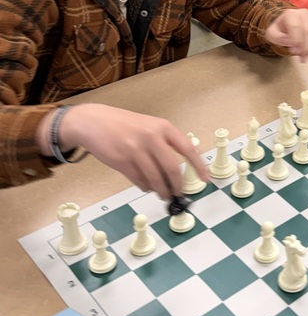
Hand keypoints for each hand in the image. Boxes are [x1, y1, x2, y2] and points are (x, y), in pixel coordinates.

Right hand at [41, 103, 208, 199]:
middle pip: (172, 169)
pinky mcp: (122, 162)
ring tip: (163, 193)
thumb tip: (181, 168)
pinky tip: (146, 186)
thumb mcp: (149, 126)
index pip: (187, 149)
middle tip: (178, 193)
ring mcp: (135, 149)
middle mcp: (151, 137)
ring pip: (155, 178)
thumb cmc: (123, 125)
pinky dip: (145, 187)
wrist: (93, 122)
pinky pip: (139, 181)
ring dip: (161, 190)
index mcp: (162, 127)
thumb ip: (165, 143)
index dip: (199, 166)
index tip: (206, 179)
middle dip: (177, 185)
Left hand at [264, 9, 307, 61]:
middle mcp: (304, 13)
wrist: (287, 24)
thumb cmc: (280, 30)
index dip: (297, 41)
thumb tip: (289, 41)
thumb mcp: (272, 34)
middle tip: (303, 59)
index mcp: (290, 14)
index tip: (293, 51)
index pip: (296, 27)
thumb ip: (277, 37)